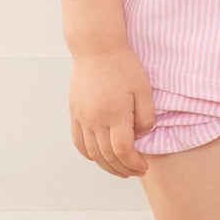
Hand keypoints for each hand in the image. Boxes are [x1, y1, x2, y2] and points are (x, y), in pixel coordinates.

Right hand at [69, 48, 154, 176]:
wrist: (96, 48)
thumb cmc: (124, 66)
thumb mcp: (143, 89)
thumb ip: (145, 116)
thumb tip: (140, 136)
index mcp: (114, 113)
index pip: (122, 150)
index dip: (133, 163)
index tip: (144, 166)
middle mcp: (95, 119)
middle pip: (106, 156)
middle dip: (122, 168)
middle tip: (136, 171)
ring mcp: (82, 117)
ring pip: (91, 153)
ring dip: (106, 166)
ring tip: (120, 168)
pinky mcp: (75, 113)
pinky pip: (78, 142)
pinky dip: (89, 154)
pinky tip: (100, 157)